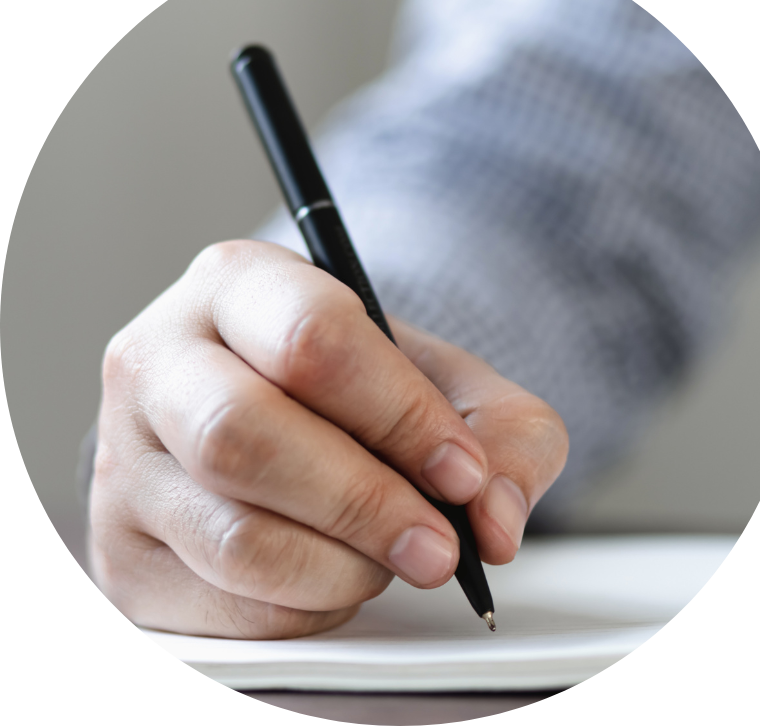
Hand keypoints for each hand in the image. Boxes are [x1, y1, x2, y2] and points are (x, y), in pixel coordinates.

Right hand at [89, 240, 566, 637]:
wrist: (277, 412)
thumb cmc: (357, 388)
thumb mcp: (446, 380)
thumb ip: (505, 434)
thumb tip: (495, 525)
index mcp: (234, 285)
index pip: (312, 338)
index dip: (400, 413)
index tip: (462, 471)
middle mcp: (159, 362)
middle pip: (245, 435)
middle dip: (364, 503)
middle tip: (438, 545)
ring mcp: (125, 461)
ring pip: (235, 536)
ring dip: (342, 565)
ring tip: (389, 555)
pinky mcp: (125, 550)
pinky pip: (224, 604)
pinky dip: (305, 605)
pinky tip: (332, 572)